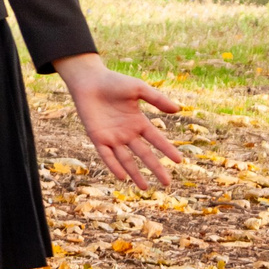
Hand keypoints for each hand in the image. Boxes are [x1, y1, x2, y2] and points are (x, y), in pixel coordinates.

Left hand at [53, 53, 183, 187]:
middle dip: (156, 168)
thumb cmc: (113, 82)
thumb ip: (157, 99)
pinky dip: (114, 165)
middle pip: (144, 154)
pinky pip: (106, 155)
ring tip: (145, 188)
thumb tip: (178, 110)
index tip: (179, 161)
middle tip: (167, 183)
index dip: (167, 150)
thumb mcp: (138, 89)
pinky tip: (122, 176)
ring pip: (126, 159)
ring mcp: (112, 137)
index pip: (156, 139)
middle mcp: (127, 133)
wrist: (89, 80)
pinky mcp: (97, 137)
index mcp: (138, 122)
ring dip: (135, 173)